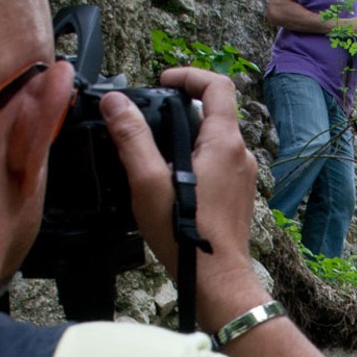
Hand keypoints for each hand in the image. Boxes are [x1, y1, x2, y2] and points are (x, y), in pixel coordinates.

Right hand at [100, 67, 257, 285]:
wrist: (217, 281)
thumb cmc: (186, 235)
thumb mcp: (148, 181)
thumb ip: (132, 137)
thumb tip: (115, 102)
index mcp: (224, 143)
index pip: (217, 85)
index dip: (189, 75)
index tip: (163, 82)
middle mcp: (240, 155)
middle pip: (214, 112)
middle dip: (180, 108)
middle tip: (149, 119)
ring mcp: (242, 177)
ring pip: (214, 140)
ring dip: (186, 137)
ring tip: (154, 153)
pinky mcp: (237, 195)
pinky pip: (216, 164)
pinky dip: (194, 160)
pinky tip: (170, 182)